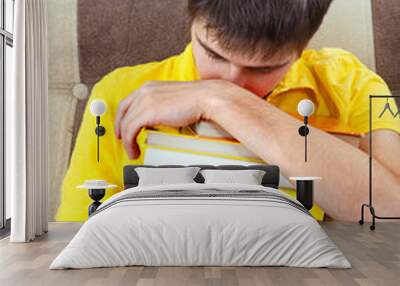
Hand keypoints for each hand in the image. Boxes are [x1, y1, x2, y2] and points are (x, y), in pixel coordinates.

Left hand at [114, 80, 231, 158]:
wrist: (206, 98)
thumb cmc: (197, 100)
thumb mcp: (175, 100)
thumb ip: (164, 106)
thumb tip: (161, 118)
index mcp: (151, 86)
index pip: (129, 101)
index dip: (123, 115)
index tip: (124, 127)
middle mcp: (145, 91)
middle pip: (123, 111)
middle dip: (120, 127)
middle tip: (122, 140)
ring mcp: (145, 100)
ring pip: (125, 123)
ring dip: (127, 141)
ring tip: (132, 152)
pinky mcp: (148, 112)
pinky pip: (130, 130)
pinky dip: (130, 143)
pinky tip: (134, 151)